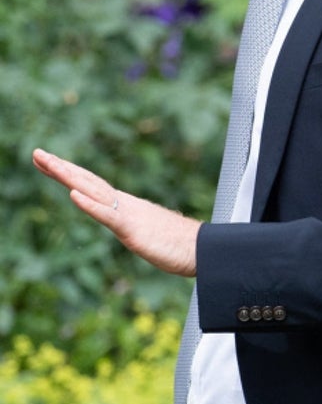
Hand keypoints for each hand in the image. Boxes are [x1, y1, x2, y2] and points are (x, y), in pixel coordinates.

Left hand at [32, 148, 199, 276]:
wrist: (202, 249)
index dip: (69, 172)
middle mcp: (125, 204)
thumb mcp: (147, 233)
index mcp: (126, 206)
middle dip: (61, 167)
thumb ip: (135, 224)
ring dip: (69, 177)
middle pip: (88, 181)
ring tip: (48, 163)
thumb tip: (129, 224)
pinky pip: (108, 215)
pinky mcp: (133, 229)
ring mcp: (129, 214)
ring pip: (94, 191)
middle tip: (36, 153)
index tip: (47, 161)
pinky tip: (73, 195)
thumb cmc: (179, 244)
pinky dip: (90, 204)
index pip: (92, 185)